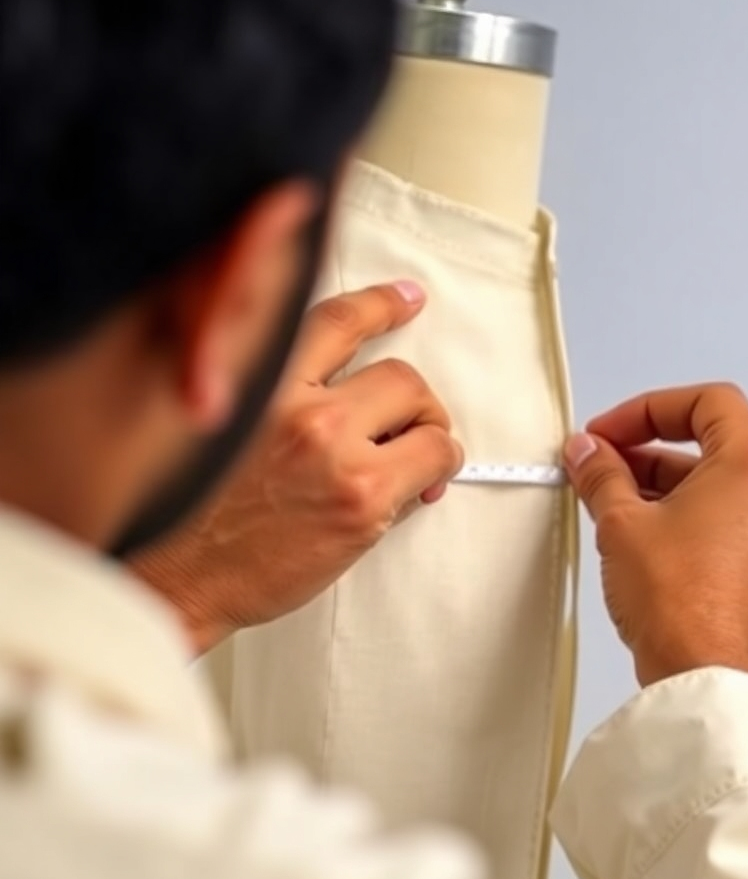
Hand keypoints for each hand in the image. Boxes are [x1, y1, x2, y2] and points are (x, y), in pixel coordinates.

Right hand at [131, 282, 462, 652]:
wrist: (176, 578)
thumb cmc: (192, 511)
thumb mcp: (228, 422)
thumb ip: (288, 394)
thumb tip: (358, 392)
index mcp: (263, 380)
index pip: (338, 321)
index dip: (381, 306)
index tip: (406, 300)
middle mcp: (300, 408)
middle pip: (399, 374)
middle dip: (415, 402)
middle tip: (412, 426)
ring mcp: (335, 454)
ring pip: (424, 413)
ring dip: (432, 435)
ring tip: (419, 462)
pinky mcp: (361, 499)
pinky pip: (433, 463)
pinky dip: (439, 472)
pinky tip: (421, 490)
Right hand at [564, 384, 747, 686]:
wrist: (706, 678)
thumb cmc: (679, 604)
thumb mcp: (622, 523)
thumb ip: (603, 473)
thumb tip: (589, 452)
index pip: (705, 403)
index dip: (647, 410)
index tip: (608, 433)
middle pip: (714, 442)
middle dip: (650, 448)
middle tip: (603, 464)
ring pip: (723, 482)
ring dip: (667, 483)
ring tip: (613, 500)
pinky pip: (734, 516)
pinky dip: (693, 512)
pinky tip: (646, 531)